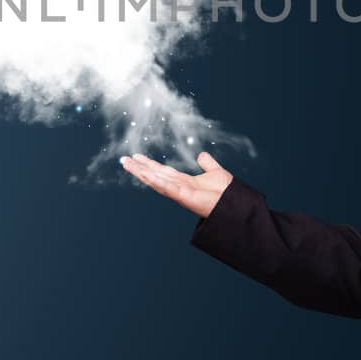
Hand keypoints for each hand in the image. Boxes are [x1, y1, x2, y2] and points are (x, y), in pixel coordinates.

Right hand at [119, 151, 233, 218]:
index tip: (137, 157)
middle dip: (140, 168)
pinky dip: (156, 181)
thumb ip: (207, 164)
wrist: (235, 204)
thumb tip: (201, 155)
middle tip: (124, 160)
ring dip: (141, 172)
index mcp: (184, 182)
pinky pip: (167, 187)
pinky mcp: (184, 196)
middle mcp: (179, 187)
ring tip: (127, 164)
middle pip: (155, 175)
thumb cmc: (228, 193)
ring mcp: (180, 192)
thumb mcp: (215, 172)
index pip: (162, 171)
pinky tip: (145, 174)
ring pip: (156, 180)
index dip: (149, 164)